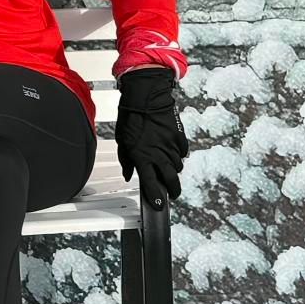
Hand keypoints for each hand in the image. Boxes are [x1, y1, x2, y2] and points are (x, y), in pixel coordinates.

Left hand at [115, 66, 187, 207]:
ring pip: (177, 166)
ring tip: (168, 171)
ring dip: (174, 171)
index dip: (155, 197)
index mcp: (142, 156)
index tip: (158, 205)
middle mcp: (159, 154)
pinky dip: (178, 155)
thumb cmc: (131, 118)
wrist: (145, 98)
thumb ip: (126, 161)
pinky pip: (182, 152)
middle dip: (173, 190)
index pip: (150, 183)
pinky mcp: (179, 137)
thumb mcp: (122, 141)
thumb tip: (129, 174)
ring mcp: (171, 146)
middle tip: (172, 195)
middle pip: (171, 179)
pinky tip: (172, 154)